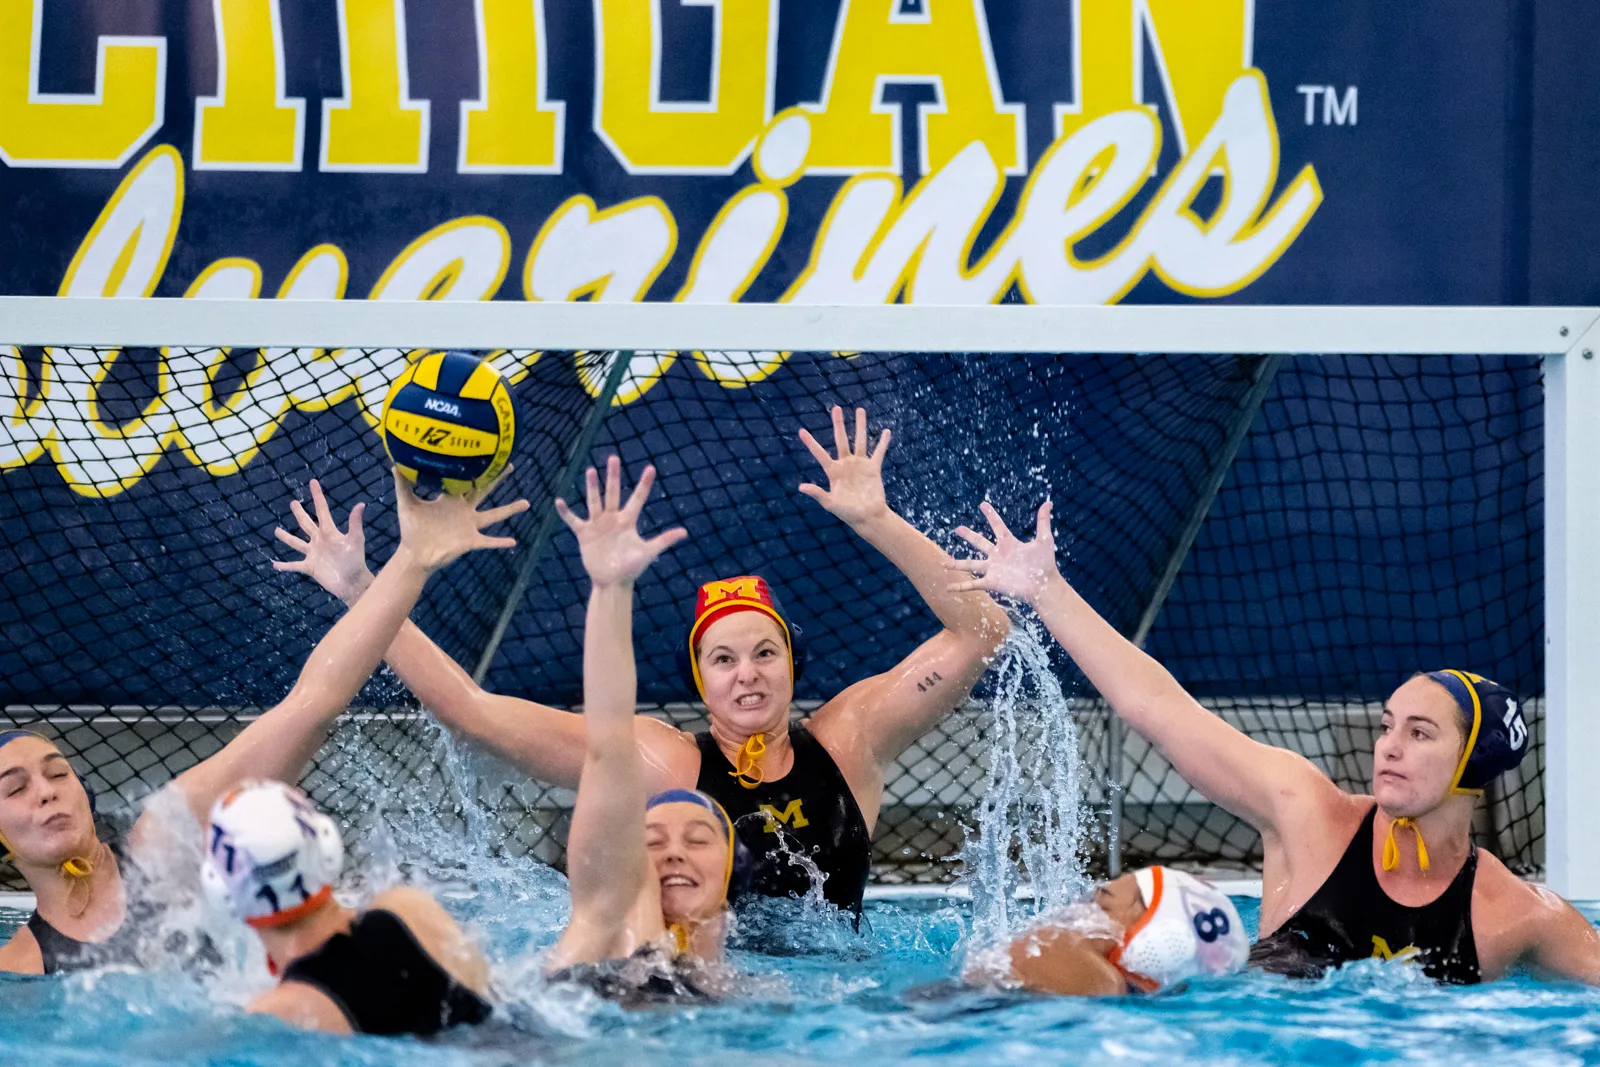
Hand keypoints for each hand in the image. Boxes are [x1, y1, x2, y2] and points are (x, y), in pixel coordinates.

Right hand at [273, 479, 375, 603]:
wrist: (352, 582)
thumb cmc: (356, 560)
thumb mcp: (355, 540)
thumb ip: (355, 523)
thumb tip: (361, 504)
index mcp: (329, 532)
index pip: (322, 510)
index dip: (317, 496)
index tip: (313, 482)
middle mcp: (319, 540)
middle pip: (306, 524)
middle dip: (300, 514)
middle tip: (293, 502)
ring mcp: (314, 553)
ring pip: (296, 543)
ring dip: (286, 537)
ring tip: (276, 531)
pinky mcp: (310, 567)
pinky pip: (294, 565)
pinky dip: (284, 566)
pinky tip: (274, 565)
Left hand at [393, 467, 529, 572]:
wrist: (414, 553)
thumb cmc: (411, 528)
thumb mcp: (406, 504)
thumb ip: (402, 485)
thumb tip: (394, 464)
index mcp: (450, 499)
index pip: (464, 479)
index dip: (473, 467)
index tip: (483, 452)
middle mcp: (464, 510)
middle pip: (484, 490)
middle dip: (497, 478)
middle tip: (511, 464)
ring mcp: (469, 525)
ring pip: (494, 515)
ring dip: (510, 510)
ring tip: (527, 503)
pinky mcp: (470, 541)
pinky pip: (488, 541)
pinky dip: (499, 542)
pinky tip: (513, 541)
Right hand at [554, 455, 686, 586]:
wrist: (612, 582)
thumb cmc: (631, 568)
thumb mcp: (648, 552)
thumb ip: (664, 540)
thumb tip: (684, 532)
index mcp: (628, 521)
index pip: (638, 498)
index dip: (644, 484)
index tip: (651, 468)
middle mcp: (612, 519)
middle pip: (613, 493)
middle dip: (613, 476)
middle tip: (613, 457)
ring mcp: (597, 525)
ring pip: (594, 501)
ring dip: (592, 487)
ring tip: (591, 470)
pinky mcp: (585, 534)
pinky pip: (573, 520)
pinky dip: (566, 512)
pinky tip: (559, 501)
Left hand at [797, 405, 890, 528]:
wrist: (867, 517)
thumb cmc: (847, 512)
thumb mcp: (830, 503)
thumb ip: (817, 493)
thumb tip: (800, 487)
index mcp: (833, 471)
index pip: (819, 453)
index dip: (810, 442)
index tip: (801, 431)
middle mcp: (845, 464)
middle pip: (841, 439)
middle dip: (839, 424)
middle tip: (836, 408)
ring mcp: (859, 465)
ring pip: (859, 440)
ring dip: (860, 425)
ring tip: (860, 410)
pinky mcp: (873, 468)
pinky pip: (878, 452)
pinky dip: (882, 443)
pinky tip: (886, 431)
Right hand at [945, 500, 1061, 602]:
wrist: (1044, 587)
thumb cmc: (1045, 565)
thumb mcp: (1044, 540)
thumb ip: (1043, 521)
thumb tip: (1048, 502)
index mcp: (1009, 544)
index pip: (997, 526)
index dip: (990, 515)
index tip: (983, 504)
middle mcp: (998, 555)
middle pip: (979, 542)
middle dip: (968, 535)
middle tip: (957, 528)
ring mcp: (993, 569)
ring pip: (970, 565)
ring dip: (957, 564)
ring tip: (943, 563)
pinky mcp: (992, 582)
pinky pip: (972, 584)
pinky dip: (960, 586)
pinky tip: (948, 588)